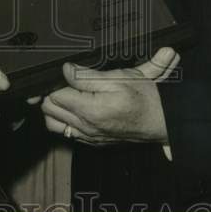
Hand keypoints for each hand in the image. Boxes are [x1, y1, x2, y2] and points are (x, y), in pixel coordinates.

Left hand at [41, 47, 179, 145]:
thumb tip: (65, 70)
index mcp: (90, 110)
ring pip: (53, 125)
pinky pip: (67, 133)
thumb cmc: (143, 97)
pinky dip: (65, 121)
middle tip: (65, 82)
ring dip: (55, 110)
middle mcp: (86, 127)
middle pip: (49, 111)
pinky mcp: (92, 142)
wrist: (161, 120)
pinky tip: (76, 109)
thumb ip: (86, 76)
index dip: (56, 82)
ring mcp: (88, 137)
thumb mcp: (118, 77)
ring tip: (67, 95)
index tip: (64, 74)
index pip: (54, 97)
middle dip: (52, 94)